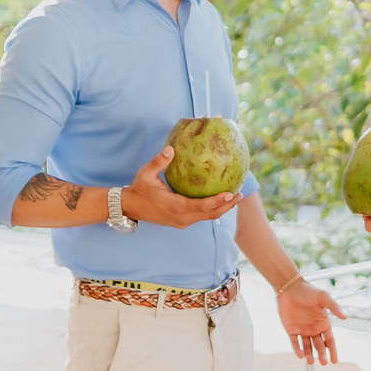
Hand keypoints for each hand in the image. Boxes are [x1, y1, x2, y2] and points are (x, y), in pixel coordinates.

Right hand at [122, 147, 239, 228]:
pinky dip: (212, 209)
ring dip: (222, 208)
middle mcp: (181, 217)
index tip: (231, 193)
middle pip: (210, 214)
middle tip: (240, 194)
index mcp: (175, 207)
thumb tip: (171, 148)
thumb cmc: (139, 189)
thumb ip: (159, 162)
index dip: (217, 201)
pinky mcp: (181, 221)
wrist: (130, 207)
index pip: (201, 207)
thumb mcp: (146, 174)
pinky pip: (201, 216)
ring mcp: (182, 222)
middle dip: (227, 206)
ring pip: (207, 217)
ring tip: (235, 196)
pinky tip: (219, 198)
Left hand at [278, 281, 346, 364]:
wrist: (290, 287)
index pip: (330, 341)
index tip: (334, 361)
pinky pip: (295, 342)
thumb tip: (345, 317)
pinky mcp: (291, 330)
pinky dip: (297, 349)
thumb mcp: (324, 298)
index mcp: (324, 323)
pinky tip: (300, 355)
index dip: (333, 351)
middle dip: (322, 355)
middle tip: (323, 362)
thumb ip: (334, 307)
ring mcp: (302, 330)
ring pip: (307, 347)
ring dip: (309, 355)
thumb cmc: (309, 291)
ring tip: (310, 362)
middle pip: (319, 346)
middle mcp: (314, 329)